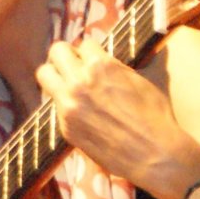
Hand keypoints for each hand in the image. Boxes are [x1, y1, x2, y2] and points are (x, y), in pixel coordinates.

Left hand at [35, 38, 199, 196]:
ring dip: (56, 75)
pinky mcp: (65, 127)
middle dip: (66, 56)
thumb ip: (114, 68)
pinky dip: (64, 103)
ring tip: (69, 85)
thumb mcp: (138, 81)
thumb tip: (101, 62)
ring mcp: (69, 105)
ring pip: (45, 75)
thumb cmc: (154, 117)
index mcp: (101, 66)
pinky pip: (55, 104)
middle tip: (74, 66)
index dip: (91, 53)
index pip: (85, 44)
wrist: (154, 155)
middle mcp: (80, 82)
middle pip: (57, 51)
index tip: (94, 61)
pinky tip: (80, 112)